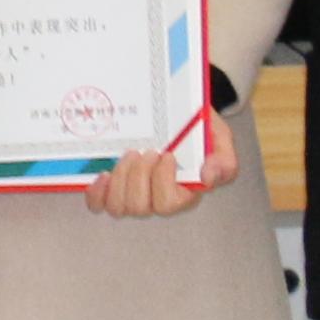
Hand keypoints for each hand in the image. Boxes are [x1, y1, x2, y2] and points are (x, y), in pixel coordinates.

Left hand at [81, 117, 228, 220]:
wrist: (174, 112)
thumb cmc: (196, 128)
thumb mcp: (218, 137)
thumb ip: (223, 158)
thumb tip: (208, 177)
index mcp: (184, 192)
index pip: (168, 203)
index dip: (162, 182)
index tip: (167, 154)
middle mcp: (157, 198)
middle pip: (139, 206)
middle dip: (138, 176)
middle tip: (145, 151)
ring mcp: (133, 194)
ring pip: (118, 206)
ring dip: (119, 179)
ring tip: (129, 155)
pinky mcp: (113, 187)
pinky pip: (99, 204)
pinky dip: (97, 193)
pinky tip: (102, 175)